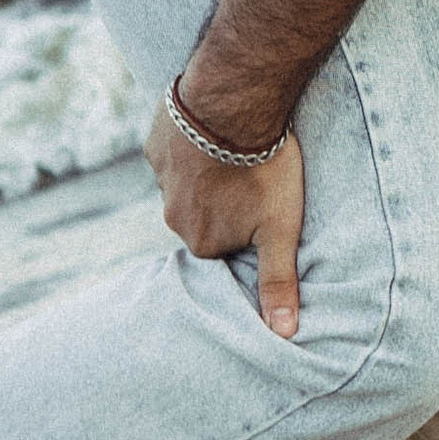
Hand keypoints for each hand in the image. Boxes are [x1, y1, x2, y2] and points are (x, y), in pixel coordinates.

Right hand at [145, 101, 305, 338]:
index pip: (225, 242)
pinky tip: (214, 128)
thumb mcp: (280, 229)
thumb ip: (278, 281)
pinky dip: (192, 142)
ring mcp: (160, 178)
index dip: (247, 223)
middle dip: (225, 199)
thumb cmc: (264, 170)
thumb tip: (282, 334)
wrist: (235, 104)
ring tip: (238, 150)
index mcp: (200, 241)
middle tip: (254, 175)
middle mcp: (172, 216)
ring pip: (188, 182)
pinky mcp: (156, 143)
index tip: (264, 205)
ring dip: (208, 171)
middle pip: (204, 214)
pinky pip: (174, 150)